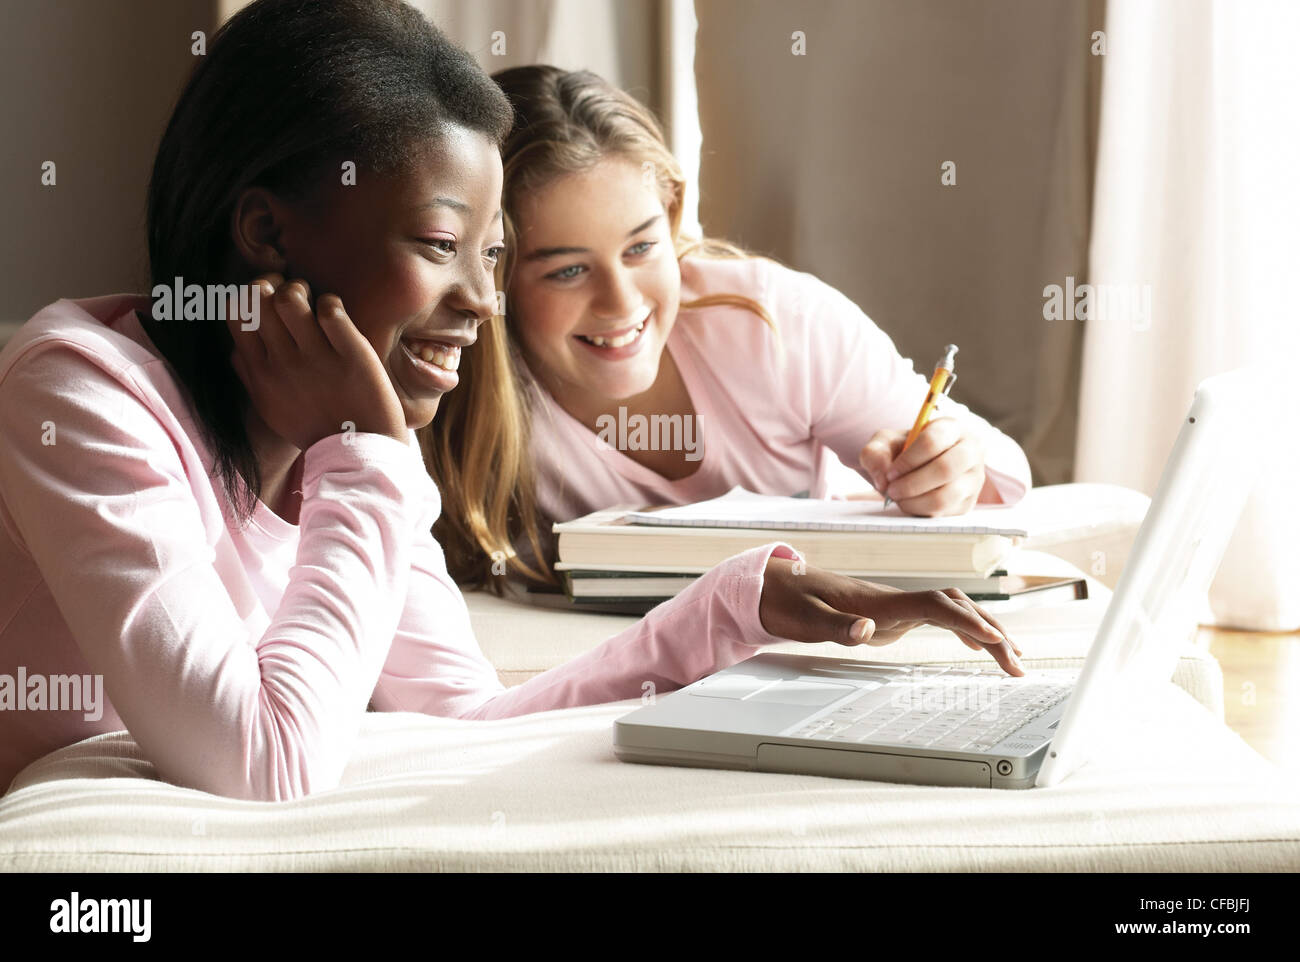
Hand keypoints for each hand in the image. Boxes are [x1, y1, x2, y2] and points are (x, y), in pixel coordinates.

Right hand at [225, 275, 407, 450]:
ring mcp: (318, 360)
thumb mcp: (271, 408)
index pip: (237, 313)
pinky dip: (332, 304)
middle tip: (297, 297)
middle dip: (278, 285)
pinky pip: (331, 311)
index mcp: (262, 373)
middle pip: (262, 297)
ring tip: (316, 305)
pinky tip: (338, 317)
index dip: (252, 294)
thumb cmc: (314, 427)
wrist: (357, 453)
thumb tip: (234, 350)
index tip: (270, 299)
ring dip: (304, 291)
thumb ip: (250, 377)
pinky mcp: (352, 356)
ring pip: (293, 298)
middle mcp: (284, 364)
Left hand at [758, 557, 1023, 674]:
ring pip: (952, 609)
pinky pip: (938, 616)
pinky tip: (976, 644)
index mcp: (878, 601)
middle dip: (991, 632)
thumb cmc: (787, 602)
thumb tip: (868, 630)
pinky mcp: (891, 612)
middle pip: (955, 606)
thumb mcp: (804, 620)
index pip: (935, 605)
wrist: (774, 584)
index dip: (967, 620)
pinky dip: (964, 628)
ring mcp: (895, 604)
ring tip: (1013, 658)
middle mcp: (893, 598)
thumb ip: (836, 627)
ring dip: (984, 630)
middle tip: (1018, 664)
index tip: (994, 640)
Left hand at [859, 417, 987, 515]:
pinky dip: (920, 511)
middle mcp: (970, 451)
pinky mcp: (968, 502)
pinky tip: (908, 503)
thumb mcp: (884, 443)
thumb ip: (875, 454)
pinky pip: (944, 513)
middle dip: (911, 484)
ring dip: (914, 501)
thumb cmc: (903, 450)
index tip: (890, 473)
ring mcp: (973, 479)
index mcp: (951, 428)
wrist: (916, 468)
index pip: (933, 441)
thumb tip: (883, 480)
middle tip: (891, 490)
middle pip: (945, 469)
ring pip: (946, 496)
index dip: (908, 460)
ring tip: (897, 498)